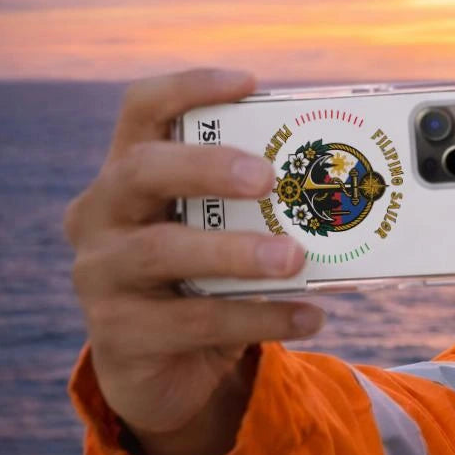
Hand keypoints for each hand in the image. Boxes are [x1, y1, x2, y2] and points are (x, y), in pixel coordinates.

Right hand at [64, 68, 325, 454]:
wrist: (166, 372)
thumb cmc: (205, 282)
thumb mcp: (224, 234)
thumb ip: (260, 207)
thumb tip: (354, 188)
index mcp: (128, 174)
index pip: (141, 110)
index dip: (188, 88)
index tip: (248, 82)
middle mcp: (101, 214)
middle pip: (141, 170)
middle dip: (209, 166)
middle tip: (269, 178)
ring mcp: (101, 274)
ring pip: (161, 250)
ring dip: (236, 251)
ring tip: (295, 257)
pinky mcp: (119, 334)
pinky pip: (194, 321)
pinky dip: (258, 317)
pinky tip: (309, 315)